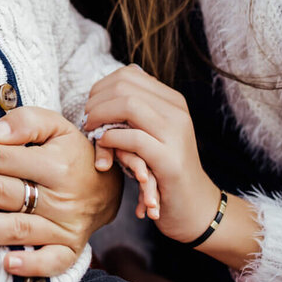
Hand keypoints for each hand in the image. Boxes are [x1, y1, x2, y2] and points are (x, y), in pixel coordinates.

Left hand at [0, 106, 122, 277]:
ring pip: (16, 228)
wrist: (109, 186)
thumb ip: (26, 122)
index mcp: (53, 163)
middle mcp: (59, 197)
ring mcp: (64, 226)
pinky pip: (51, 262)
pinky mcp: (69, 249)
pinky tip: (5, 264)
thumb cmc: (71, 152)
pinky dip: (30, 265)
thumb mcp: (56, 125)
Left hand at [83, 65, 220, 243]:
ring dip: (100, 116)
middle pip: (125, 87)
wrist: (194, 206)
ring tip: (92, 131)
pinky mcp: (169, 160)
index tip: (91, 106)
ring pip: (129, 105)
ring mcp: (176, 135)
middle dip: (96, 101)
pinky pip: (133, 138)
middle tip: (87, 120)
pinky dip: (111, 138)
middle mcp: (177, 112)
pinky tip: (105, 145)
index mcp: (173, 101)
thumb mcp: (150, 134)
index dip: (101, 87)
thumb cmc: (162, 170)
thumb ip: (133, 113)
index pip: (129, 75)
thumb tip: (101, 94)